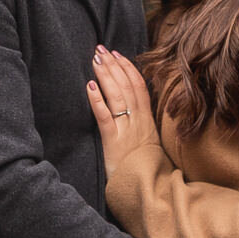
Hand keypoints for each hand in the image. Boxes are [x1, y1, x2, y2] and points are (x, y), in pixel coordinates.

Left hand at [86, 46, 159, 176]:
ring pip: (116, 96)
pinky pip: (105, 117)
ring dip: (105, 75)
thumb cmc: (146, 167)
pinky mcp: (113, 141)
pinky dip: (97, 99)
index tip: (118, 54)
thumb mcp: (149, 141)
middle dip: (113, 65)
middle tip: (101, 49)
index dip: (128, 68)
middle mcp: (138, 121)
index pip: (139, 86)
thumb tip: (134, 107)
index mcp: (146, 119)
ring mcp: (126, 130)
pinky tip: (89, 86)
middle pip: (126, 86)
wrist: (148, 188)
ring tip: (95, 59)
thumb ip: (142, 123)